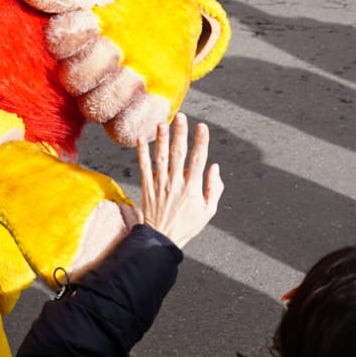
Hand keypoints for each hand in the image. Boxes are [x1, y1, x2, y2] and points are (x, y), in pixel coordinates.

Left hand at [136, 113, 222, 249]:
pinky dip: (141, 152)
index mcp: (192, 188)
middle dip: (180, 133)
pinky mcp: (147, 187)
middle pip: (178, 153)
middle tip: (180, 117)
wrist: (162, 239)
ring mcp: (160, 184)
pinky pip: (143, 167)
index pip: (198, 159)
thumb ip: (213, 188)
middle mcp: (175, 183)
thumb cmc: (187, 225)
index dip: (201, 142)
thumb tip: (215, 167)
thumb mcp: (208, 211)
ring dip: (161, 138)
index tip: (202, 126)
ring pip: (160, 157)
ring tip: (162, 123)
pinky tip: (140, 138)